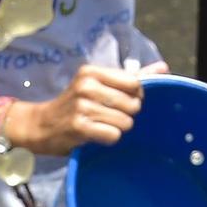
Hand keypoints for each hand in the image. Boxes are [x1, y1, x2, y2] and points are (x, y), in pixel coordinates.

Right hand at [5, 60, 166, 154]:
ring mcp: (82, 106)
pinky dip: (109, 139)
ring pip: (125, 122)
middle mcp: (86, 86)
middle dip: (127, 115)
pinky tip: (96, 135)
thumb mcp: (99, 85)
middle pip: (133, 105)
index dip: (135, 97)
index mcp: (92, 72)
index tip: (123, 101)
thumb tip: (163, 68)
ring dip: (117, 128)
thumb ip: (131, 77)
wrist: (43, 124)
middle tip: (108, 116)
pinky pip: (113, 135)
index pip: (135, 83)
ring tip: (100, 125)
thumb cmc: (76, 104)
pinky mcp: (79, 127)